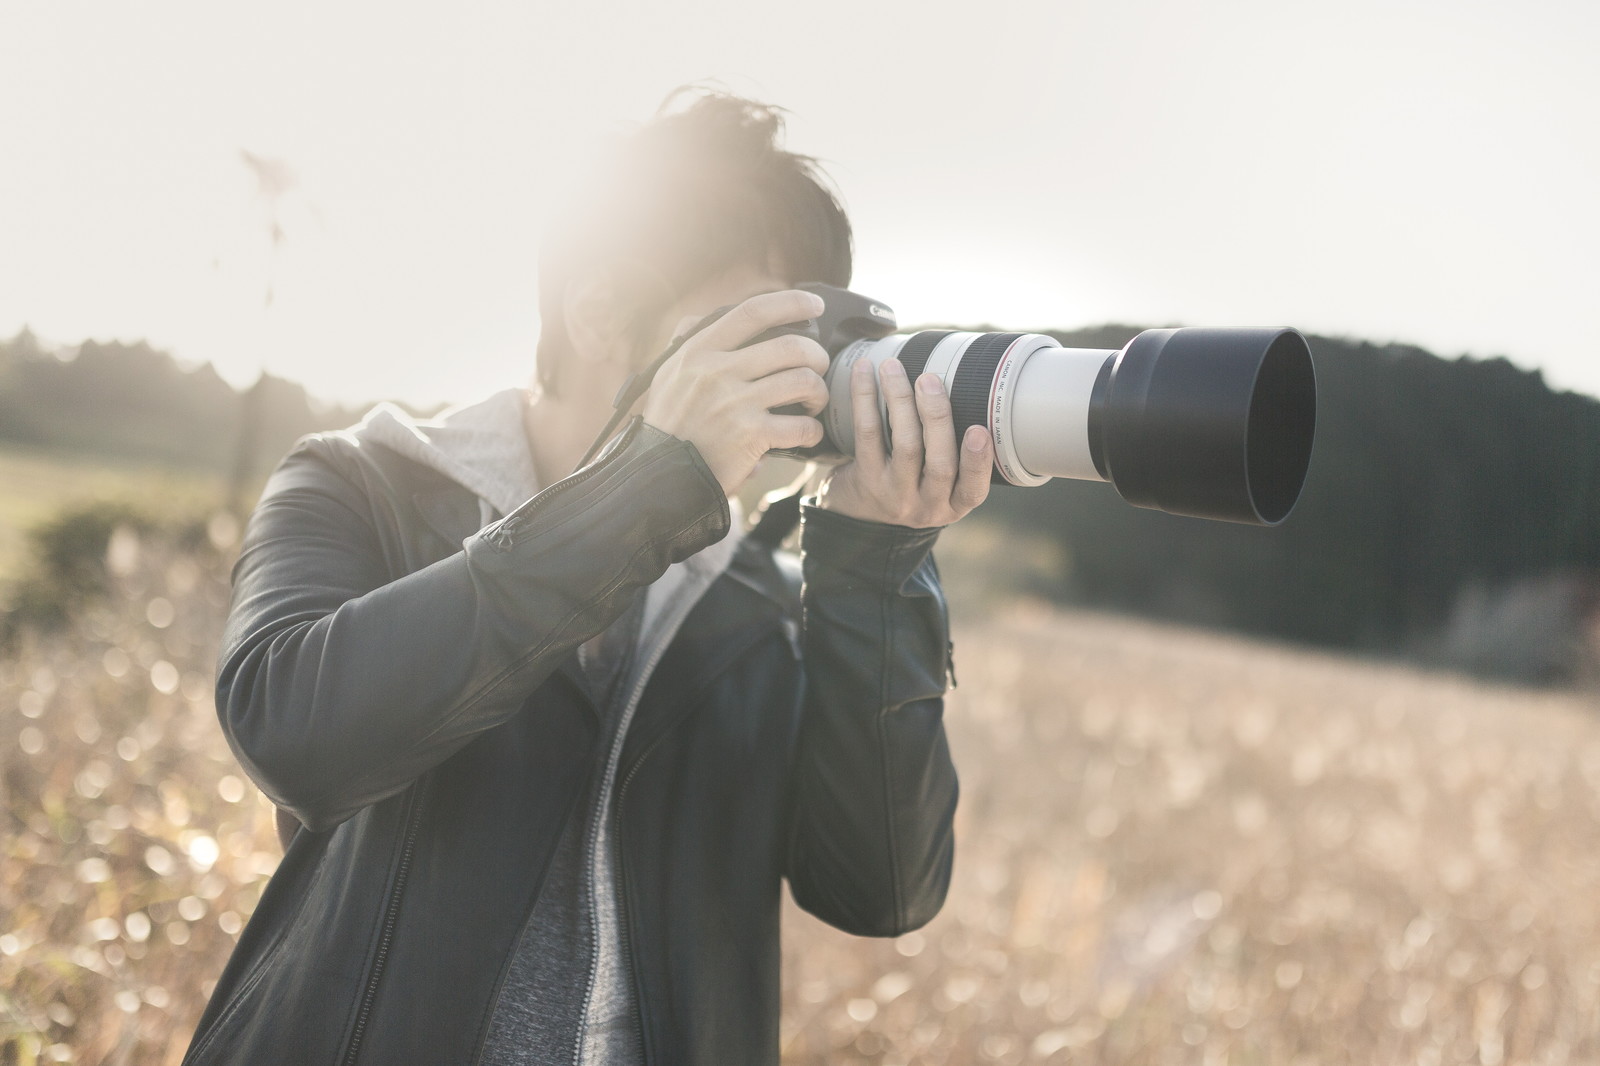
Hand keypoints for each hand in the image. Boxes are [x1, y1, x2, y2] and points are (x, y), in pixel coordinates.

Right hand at [641, 289, 829, 495]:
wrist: (658, 475)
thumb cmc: (667, 425)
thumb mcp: (667, 375)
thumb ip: (687, 344)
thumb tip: (701, 318)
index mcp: (699, 351)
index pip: (752, 312)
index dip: (791, 303)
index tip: (815, 305)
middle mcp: (718, 372)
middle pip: (790, 346)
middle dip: (817, 355)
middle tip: (818, 367)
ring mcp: (735, 404)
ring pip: (802, 382)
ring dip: (819, 392)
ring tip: (814, 402)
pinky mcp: (750, 436)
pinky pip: (801, 426)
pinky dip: (813, 431)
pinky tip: (808, 434)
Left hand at [815, 357, 992, 526]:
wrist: (860, 508)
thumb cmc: (912, 480)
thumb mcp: (941, 482)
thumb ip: (957, 449)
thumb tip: (969, 383)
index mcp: (955, 504)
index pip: (973, 490)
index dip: (978, 462)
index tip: (979, 430)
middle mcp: (927, 507)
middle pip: (940, 464)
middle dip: (937, 417)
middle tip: (930, 379)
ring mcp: (895, 496)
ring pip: (905, 446)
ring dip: (900, 400)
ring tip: (893, 368)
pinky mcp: (866, 481)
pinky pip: (868, 435)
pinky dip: (866, 399)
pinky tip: (864, 372)